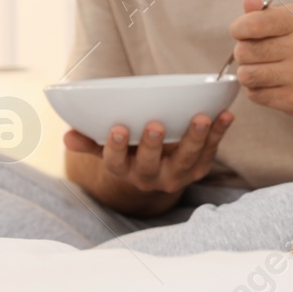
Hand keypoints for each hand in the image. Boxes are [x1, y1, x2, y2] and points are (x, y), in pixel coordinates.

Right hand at [62, 110, 233, 195]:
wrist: (157, 171)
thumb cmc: (130, 150)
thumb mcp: (108, 148)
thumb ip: (90, 140)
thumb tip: (67, 135)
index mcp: (123, 170)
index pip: (115, 162)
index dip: (116, 148)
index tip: (118, 129)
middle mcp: (149, 177)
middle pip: (150, 164)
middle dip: (152, 145)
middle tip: (155, 125)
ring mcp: (176, 174)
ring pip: (185, 159)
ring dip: (195, 139)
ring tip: (201, 117)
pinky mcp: (198, 168)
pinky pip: (210, 151)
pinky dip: (219, 133)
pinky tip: (225, 114)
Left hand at [230, 0, 292, 116]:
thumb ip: (268, 12)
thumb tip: (248, 0)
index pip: (252, 24)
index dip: (239, 29)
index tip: (243, 33)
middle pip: (244, 51)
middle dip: (243, 53)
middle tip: (256, 54)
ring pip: (246, 75)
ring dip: (248, 73)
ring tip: (262, 69)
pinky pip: (255, 94)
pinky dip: (257, 89)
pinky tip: (272, 83)